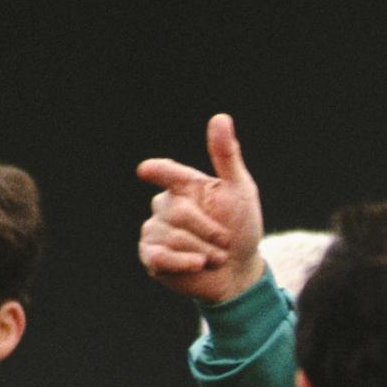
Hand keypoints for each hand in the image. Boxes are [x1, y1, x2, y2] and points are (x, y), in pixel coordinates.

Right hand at [136, 113, 266, 303]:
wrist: (238, 269)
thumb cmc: (240, 227)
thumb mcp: (240, 191)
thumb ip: (227, 157)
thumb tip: (220, 117)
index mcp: (185, 185)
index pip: (168, 173)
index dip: (158, 172)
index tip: (146, 170)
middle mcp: (166, 205)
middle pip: (179, 211)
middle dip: (209, 229)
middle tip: (226, 242)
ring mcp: (155, 230)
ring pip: (172, 236)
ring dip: (203, 250)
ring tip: (215, 257)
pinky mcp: (152, 256)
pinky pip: (160, 257)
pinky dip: (183, 263)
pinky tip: (198, 265)